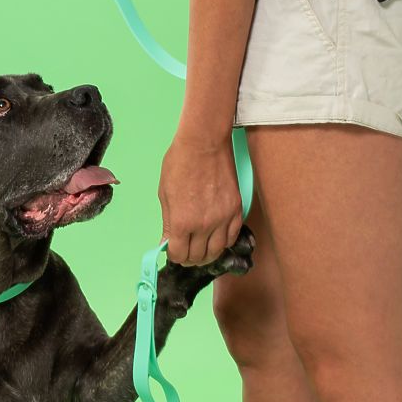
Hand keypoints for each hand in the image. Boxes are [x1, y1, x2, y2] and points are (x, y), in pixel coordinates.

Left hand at [159, 132, 243, 266]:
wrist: (204, 143)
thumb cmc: (179, 164)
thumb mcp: (164, 195)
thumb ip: (168, 223)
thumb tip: (168, 242)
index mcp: (182, 222)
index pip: (179, 255)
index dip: (174, 256)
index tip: (173, 251)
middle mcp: (204, 225)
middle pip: (199, 257)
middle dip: (189, 258)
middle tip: (186, 252)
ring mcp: (223, 219)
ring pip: (217, 251)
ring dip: (207, 254)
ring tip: (200, 249)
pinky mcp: (236, 210)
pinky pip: (232, 237)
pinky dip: (223, 242)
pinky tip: (215, 237)